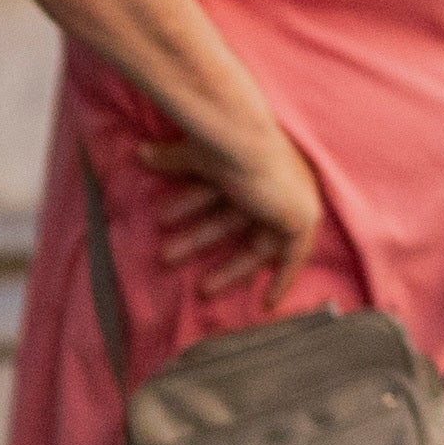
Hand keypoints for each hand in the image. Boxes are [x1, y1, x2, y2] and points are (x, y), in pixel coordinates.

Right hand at [137, 116, 323, 322]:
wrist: (242, 140)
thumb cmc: (219, 140)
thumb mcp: (191, 155)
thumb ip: (172, 158)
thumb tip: (142, 154)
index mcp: (250, 163)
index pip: (222, 195)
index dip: (198, 209)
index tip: (173, 222)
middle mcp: (273, 182)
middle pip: (234, 223)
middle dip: (199, 241)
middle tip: (169, 257)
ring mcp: (290, 201)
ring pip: (255, 244)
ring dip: (227, 269)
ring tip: (201, 289)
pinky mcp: (301, 219)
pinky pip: (294, 257)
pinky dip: (283, 279)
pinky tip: (268, 304)